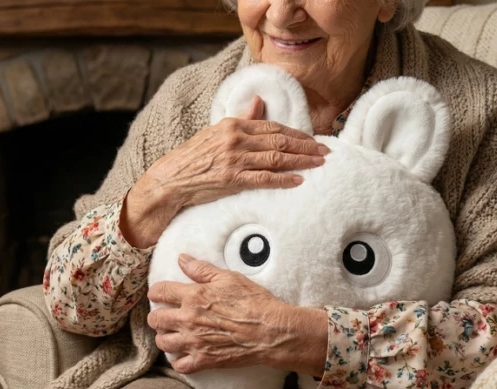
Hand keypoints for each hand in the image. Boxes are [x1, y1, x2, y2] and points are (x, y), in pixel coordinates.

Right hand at [120, 97, 328, 248]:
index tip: (313, 138)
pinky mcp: (232, 179)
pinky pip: (264, 178)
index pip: (272, 126)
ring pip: (276, 158)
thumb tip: (259, 101)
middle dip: (305, 146)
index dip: (296, 133)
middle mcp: (236, 139)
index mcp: (233, 125)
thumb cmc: (194, 157)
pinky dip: (283, 179)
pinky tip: (298, 180)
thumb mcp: (216, 131)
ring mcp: (235, 159)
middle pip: (279, 141)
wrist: (171, 178)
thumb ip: (241, 118)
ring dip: (301, 161)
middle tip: (324, 151)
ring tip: (318, 163)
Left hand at [146, 253, 328, 376]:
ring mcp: (194, 342)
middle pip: (156, 319)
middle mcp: (188, 320)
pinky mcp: (203, 360)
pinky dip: (178, 360)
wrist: (270, 331)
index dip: (156, 292)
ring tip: (172, 334)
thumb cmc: (253, 302)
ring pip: (163, 342)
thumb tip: (182, 258)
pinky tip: (183, 354)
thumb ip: (201, 269)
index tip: (158, 294)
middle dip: (157, 316)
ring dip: (165, 337)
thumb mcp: (229, 278)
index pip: (160, 292)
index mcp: (193, 296)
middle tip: (165, 315)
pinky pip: (179, 365)